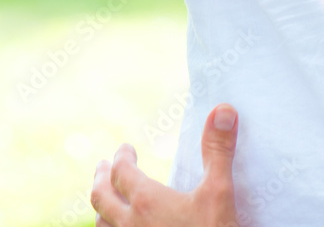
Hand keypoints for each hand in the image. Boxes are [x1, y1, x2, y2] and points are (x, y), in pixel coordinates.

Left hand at [90, 104, 240, 226]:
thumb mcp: (220, 192)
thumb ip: (218, 150)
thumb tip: (223, 109)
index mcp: (146, 201)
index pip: (122, 171)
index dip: (122, 156)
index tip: (126, 148)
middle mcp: (130, 225)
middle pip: (100, 197)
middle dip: (101, 178)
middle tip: (102, 166)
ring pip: (102, 226)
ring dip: (102, 208)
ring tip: (107, 200)